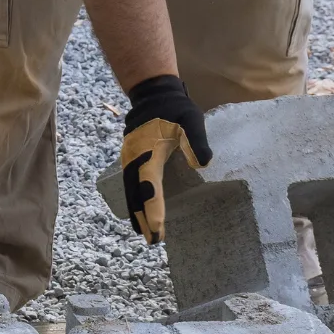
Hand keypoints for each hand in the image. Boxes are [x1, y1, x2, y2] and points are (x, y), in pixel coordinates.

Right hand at [119, 76, 211, 243]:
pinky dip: (133, 199)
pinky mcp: (131, 158)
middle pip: (136, 194)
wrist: (152, 93)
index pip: (150, 187)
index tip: (158, 229)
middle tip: (151, 240)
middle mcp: (134, 159)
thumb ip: (196, 141)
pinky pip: (130, 183)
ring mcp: (130, 159)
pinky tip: (138, 210)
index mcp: (148, 153)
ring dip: (136, 212)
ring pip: (130, 190)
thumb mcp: (190, 120)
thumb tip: (204, 163)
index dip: (154, 209)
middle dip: (143, 218)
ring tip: (142, 232)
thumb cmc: (174, 108)